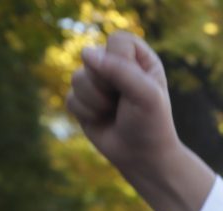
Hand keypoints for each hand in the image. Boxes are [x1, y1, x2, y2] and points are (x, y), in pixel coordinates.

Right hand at [67, 32, 177, 176]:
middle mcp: (116, 65)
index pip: (118, 41)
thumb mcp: (146, 96)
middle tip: (124, 103)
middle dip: (106, 85)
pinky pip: (71, 98)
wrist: (144, 157)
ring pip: (77, 78)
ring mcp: (97, 81)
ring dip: (96, 102)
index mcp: (139, 57)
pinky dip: (87, 114)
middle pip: (92, 57)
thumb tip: (86, 53)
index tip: (134, 84)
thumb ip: (121, 71)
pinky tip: (103, 120)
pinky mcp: (82, 99)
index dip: (120, 62)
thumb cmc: (151, 125)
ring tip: (114, 112)